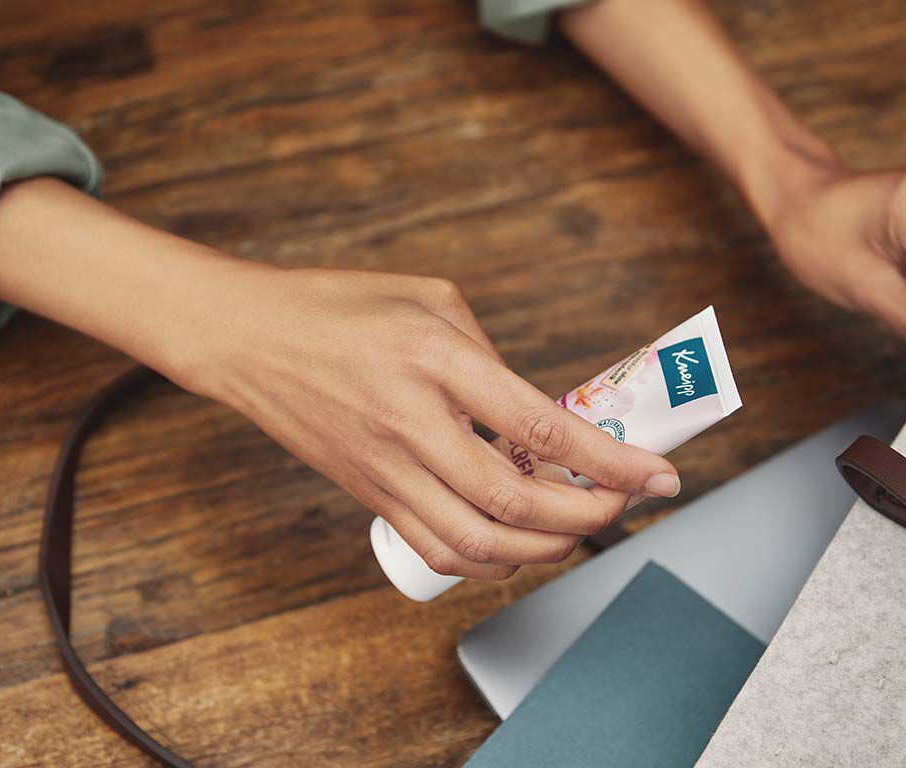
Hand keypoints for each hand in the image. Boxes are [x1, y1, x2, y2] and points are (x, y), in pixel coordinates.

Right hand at [169, 267, 681, 578]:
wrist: (248, 338)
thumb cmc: (339, 307)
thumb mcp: (431, 299)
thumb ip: (491, 356)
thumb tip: (541, 413)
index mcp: (435, 358)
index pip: (540, 426)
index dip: (611, 460)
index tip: (657, 475)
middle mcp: (411, 421)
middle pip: (516, 498)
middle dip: (590, 514)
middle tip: (624, 503)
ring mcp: (386, 467)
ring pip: (478, 540)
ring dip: (545, 547)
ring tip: (578, 529)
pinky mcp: (369, 494)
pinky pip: (436, 549)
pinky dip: (490, 561)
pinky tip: (517, 544)